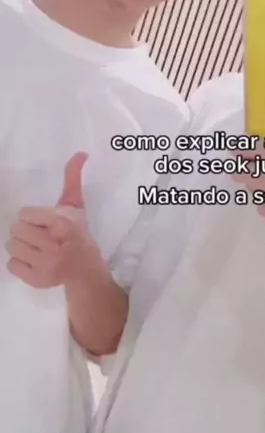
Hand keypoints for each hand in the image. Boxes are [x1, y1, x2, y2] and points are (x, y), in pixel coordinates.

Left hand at [6, 152, 102, 289]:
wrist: (85, 270)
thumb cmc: (78, 233)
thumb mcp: (76, 206)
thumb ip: (72, 178)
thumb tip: (80, 153)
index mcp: (61, 223)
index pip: (25, 214)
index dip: (34, 217)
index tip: (45, 223)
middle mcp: (52, 244)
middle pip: (16, 230)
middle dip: (26, 231)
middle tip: (40, 236)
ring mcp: (44, 264)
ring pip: (11, 247)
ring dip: (21, 246)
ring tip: (35, 248)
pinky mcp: (36, 280)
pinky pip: (11, 266)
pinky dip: (20, 263)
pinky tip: (34, 260)